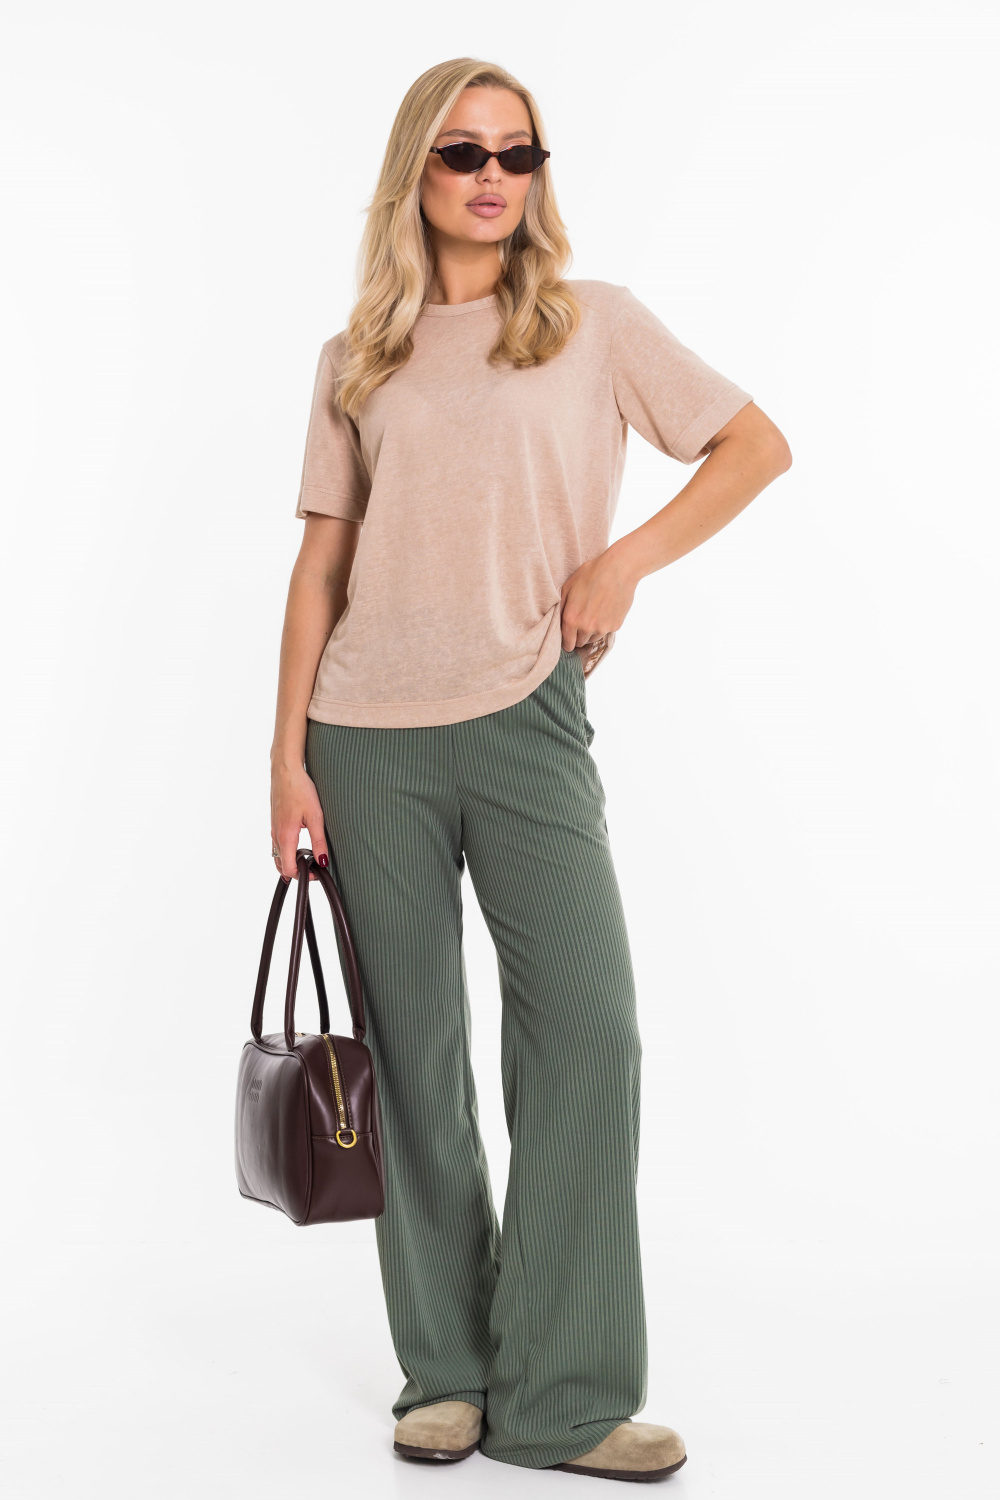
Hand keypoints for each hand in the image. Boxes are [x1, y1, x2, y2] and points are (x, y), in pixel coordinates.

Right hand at [270, 763, 329, 882]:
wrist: (285, 770)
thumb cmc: (299, 788)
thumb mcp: (315, 816)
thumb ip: (319, 841)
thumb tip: (323, 861)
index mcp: (285, 836)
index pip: (288, 868)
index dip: (302, 875)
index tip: (316, 873)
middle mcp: (275, 835)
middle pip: (280, 865)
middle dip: (295, 871)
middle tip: (313, 868)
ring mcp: (273, 828)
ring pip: (277, 855)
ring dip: (289, 862)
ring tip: (307, 859)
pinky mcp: (274, 822)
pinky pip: (276, 844)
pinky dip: (285, 852)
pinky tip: (298, 845)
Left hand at [560, 541, 639, 651]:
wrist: (619, 569)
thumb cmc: (592, 573)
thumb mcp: (569, 587)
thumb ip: (561, 606)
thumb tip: (558, 620)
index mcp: (572, 619)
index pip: (567, 643)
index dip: (566, 642)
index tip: (568, 639)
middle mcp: (586, 627)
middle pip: (580, 643)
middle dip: (578, 635)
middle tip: (581, 621)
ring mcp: (602, 628)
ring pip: (593, 638)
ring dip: (591, 631)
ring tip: (594, 613)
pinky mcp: (615, 625)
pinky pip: (606, 631)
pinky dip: (604, 625)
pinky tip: (605, 609)